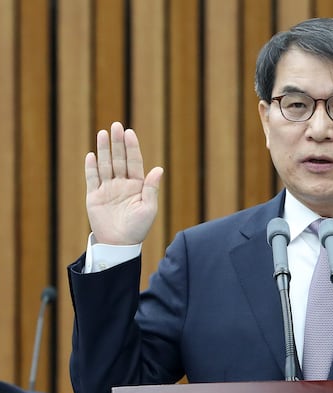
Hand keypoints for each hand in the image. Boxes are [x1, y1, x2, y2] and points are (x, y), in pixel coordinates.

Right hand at [85, 121, 163, 244]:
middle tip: (115, 125)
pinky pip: (92, 179)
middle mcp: (122, 184)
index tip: (129, 132)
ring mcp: (107, 189)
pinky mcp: (94, 196)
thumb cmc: (138, 228)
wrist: (119, 244)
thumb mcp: (148, 209)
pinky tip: (91, 155)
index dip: (131, 147)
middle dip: (117, 143)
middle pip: (119, 159)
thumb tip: (158, 169)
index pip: (134, 162)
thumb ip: (151, 189)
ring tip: (103, 133)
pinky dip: (91, 167)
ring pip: (105, 165)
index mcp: (137, 186)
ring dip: (104, 149)